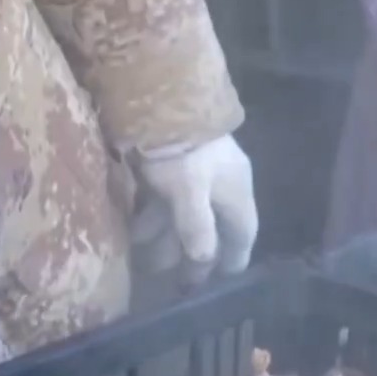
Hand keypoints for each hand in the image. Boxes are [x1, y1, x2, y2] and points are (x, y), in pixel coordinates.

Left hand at [133, 135, 258, 284]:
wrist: (158, 95)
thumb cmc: (182, 150)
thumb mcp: (190, 193)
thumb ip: (197, 228)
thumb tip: (204, 261)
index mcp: (236, 190)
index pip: (243, 232)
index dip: (234, 258)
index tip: (222, 280)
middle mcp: (219, 183)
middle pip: (210, 228)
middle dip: (191, 255)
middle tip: (175, 281)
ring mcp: (193, 172)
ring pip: (182, 214)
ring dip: (165, 238)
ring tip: (143, 258)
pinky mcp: (169, 162)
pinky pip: (164, 198)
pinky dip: (151, 216)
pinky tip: (133, 228)